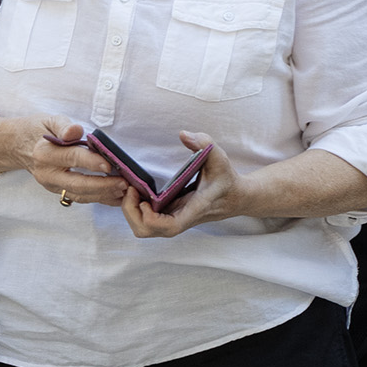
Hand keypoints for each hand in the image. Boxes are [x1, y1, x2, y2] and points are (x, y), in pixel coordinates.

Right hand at [10, 118, 124, 203]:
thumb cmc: (37, 130)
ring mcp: (51, 185)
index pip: (72, 157)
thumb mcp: (49, 120)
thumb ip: (63, 125)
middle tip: (124, 183)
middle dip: (103, 185)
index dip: (91, 162)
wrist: (16, 146)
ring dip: (104, 195)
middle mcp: (46, 173)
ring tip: (125, 191)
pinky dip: (99, 198)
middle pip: (77, 184)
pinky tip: (115, 196)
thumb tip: (75, 131)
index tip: (110, 165)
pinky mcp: (57, 191)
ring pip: (80, 195)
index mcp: (44, 152)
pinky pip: (80, 197)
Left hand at [119, 133, 237, 237]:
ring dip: (132, 211)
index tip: (145, 200)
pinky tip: (138, 192)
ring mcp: (173, 219)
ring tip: (132, 190)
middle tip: (131, 190)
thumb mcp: (219, 157)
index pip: (170, 227)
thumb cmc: (226, 178)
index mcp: (194, 209)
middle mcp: (180, 219)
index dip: (151, 219)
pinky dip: (137, 209)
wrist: (235, 197)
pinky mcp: (168, 216)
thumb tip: (184, 135)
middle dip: (132, 213)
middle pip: (147, 231)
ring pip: (144, 229)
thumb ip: (204, 143)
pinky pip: (146, 221)